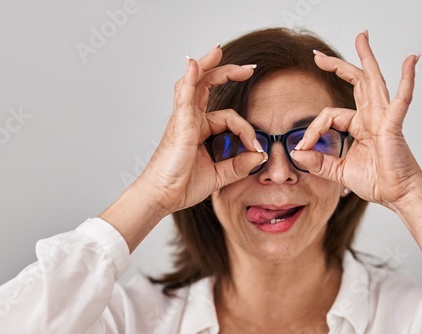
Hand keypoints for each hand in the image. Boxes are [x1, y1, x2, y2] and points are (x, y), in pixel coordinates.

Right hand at [133, 45, 267, 214]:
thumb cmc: (181, 185)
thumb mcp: (219, 175)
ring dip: (207, 65)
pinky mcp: (179, 123)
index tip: (257, 149)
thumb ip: (239, 165)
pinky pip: (184, 94)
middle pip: (207, 86)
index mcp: (199, 130)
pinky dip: (189, 77)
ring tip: (218, 50)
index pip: (229, 117)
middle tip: (249, 68)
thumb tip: (258, 155)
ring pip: (195, 83)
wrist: (163, 196)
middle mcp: (190, 120)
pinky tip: (193, 64)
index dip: (247, 130)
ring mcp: (183, 119)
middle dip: (227, 73)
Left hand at [289, 30, 421, 209]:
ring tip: (362, 37)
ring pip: (372, 81)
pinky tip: (410, 61)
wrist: (398, 195)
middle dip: (337, 66)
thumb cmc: (377, 182)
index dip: (313, 129)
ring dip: (367, 58)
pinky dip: (407, 79)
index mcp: (360, 126)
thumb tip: (296, 152)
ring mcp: (384, 118)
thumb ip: (319, 162)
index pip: (329, 115)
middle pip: (354, 83)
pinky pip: (402, 99)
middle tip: (318, 55)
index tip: (302, 146)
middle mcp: (372, 117)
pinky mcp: (393, 125)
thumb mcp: (339, 172)